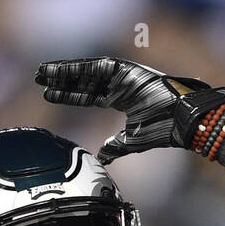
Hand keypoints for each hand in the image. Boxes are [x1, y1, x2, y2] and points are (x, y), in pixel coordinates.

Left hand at [34, 56, 224, 163]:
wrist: (186, 123)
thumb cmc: (165, 130)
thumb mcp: (133, 141)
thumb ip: (117, 146)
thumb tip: (103, 157)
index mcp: (122, 98)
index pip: (89, 96)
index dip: (68, 95)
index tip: (48, 95)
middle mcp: (121, 84)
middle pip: (84, 81)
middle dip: (61, 80)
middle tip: (38, 78)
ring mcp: (125, 76)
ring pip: (89, 72)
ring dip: (66, 71)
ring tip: (44, 72)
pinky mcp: (131, 72)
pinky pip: (101, 68)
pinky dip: (82, 68)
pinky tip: (63, 70)